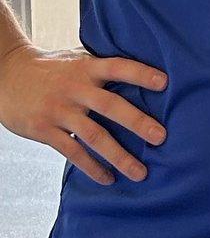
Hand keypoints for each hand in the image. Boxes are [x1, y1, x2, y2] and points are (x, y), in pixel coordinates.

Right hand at [0, 41, 167, 184]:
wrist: (7, 76)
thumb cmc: (51, 68)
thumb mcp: (76, 59)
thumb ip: (101, 69)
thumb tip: (140, 75)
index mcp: (86, 67)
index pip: (118, 67)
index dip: (140, 73)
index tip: (165, 82)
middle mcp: (75, 88)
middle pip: (111, 106)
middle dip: (138, 122)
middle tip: (161, 137)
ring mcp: (60, 111)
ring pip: (94, 136)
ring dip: (119, 156)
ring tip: (140, 172)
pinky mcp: (45, 131)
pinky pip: (73, 153)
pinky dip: (92, 168)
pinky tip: (108, 178)